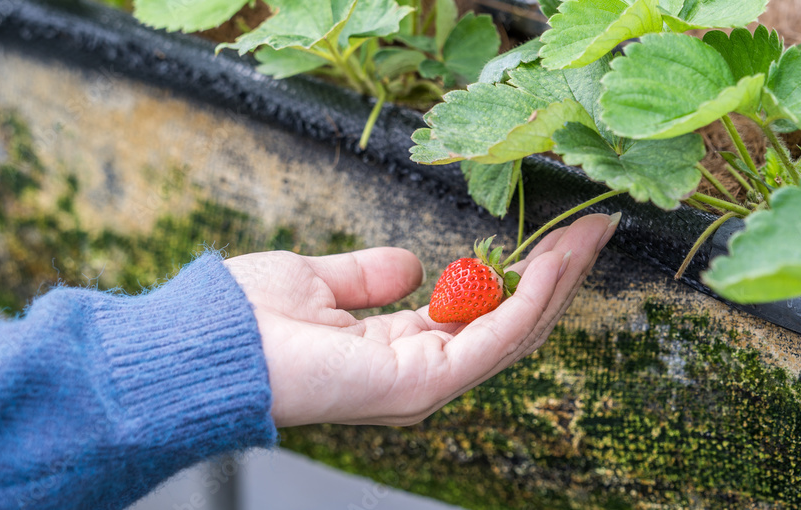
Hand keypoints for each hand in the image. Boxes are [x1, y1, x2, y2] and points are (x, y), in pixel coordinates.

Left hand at [223, 213, 618, 426]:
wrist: (209, 344)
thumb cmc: (248, 319)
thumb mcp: (321, 281)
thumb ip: (369, 277)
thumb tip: (413, 265)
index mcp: (396, 350)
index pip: (476, 316)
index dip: (517, 276)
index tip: (552, 236)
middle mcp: (419, 372)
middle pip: (506, 325)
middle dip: (552, 277)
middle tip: (591, 230)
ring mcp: (425, 383)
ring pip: (512, 331)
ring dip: (555, 282)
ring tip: (588, 236)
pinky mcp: (423, 382)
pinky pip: (494, 336)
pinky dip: (530, 298)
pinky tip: (555, 262)